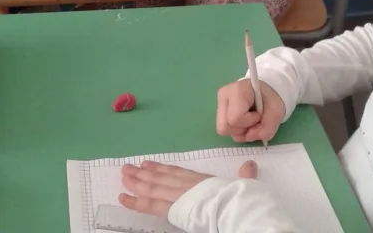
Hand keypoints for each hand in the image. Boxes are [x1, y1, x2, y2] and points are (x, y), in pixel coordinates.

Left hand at [119, 160, 257, 217]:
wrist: (236, 205)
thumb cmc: (241, 197)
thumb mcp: (245, 184)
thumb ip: (245, 176)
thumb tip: (250, 165)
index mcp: (201, 179)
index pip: (176, 172)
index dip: (161, 168)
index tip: (148, 164)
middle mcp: (186, 184)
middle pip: (160, 177)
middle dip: (142, 173)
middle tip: (128, 168)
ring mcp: (177, 194)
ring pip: (151, 187)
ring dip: (135, 182)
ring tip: (123, 175)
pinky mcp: (172, 208)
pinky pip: (148, 205)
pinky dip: (134, 201)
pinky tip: (122, 198)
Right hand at [217, 80, 285, 142]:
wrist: (265, 93)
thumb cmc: (270, 99)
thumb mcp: (277, 112)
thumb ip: (267, 128)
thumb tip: (250, 136)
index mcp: (238, 90)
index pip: (235, 118)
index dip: (250, 121)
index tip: (259, 113)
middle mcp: (224, 96)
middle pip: (225, 127)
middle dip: (242, 130)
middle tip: (254, 120)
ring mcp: (219, 103)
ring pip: (223, 130)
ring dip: (240, 131)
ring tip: (250, 121)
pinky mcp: (219, 110)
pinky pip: (225, 129)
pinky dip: (237, 130)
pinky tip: (244, 121)